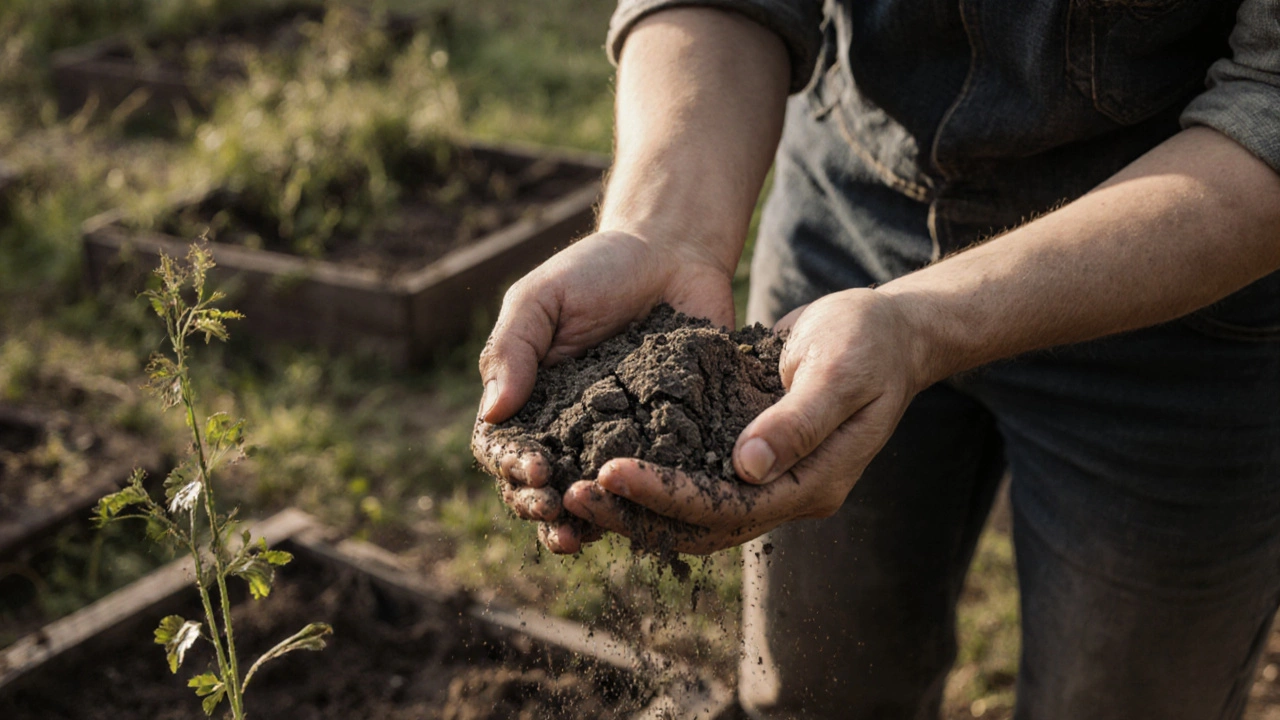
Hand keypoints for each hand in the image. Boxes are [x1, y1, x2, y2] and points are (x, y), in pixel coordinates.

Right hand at [472, 229, 735, 553]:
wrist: (674, 253)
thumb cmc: (598, 270)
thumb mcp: (544, 299)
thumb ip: (513, 349)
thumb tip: (491, 413)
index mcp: (529, 402)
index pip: (504, 451)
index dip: (511, 469)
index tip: (533, 471)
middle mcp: (568, 433)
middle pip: (541, 490)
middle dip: (541, 509)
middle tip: (556, 511)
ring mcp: (618, 443)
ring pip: (593, 501)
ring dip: (583, 525)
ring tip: (585, 537)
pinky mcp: (668, 443)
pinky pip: (652, 483)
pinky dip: (644, 506)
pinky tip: (646, 516)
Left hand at [561, 288, 928, 553]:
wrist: (887, 330)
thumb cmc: (869, 341)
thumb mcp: (840, 369)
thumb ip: (798, 419)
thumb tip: (748, 467)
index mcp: (814, 484)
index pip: (729, 509)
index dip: (666, 496)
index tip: (610, 473)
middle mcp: (786, 493)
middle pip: (700, 524)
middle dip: (635, 512)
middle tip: (572, 493)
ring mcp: (767, 479)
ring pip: (690, 511)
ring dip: (634, 504)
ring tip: (574, 486)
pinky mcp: (746, 453)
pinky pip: (693, 478)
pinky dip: (650, 477)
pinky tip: (602, 461)